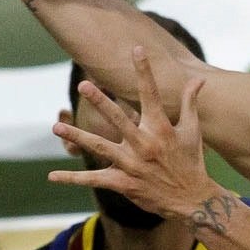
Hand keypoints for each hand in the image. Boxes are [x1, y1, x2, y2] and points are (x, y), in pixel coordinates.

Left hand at [48, 47, 214, 217]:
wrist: (192, 200)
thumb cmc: (191, 162)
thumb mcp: (192, 130)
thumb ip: (190, 102)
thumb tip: (198, 79)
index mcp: (161, 128)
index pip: (151, 94)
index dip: (144, 71)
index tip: (136, 50)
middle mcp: (144, 144)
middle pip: (118, 119)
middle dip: (100, 102)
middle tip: (84, 85)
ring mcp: (132, 165)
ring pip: (100, 147)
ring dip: (77, 135)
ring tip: (57, 126)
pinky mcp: (123, 183)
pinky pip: (94, 179)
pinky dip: (72, 179)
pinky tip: (52, 176)